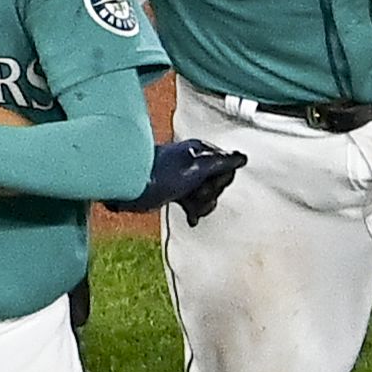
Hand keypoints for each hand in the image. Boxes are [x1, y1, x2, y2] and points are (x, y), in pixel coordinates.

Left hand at [111, 136, 243, 220]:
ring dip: (201, 205)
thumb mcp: (195, 168)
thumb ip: (222, 163)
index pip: (228, 168)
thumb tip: (242, 158)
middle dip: (209, 195)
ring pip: (206, 195)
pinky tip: (190, 219)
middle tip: (194, 194)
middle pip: (218, 183)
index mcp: (200, 151)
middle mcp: (194, 163)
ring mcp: (185, 178)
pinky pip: (192, 202)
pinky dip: (192, 211)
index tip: (206, 185)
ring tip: (189, 208)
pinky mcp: (174, 191)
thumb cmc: (159, 173)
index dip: (220, 181)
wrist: (128, 185)